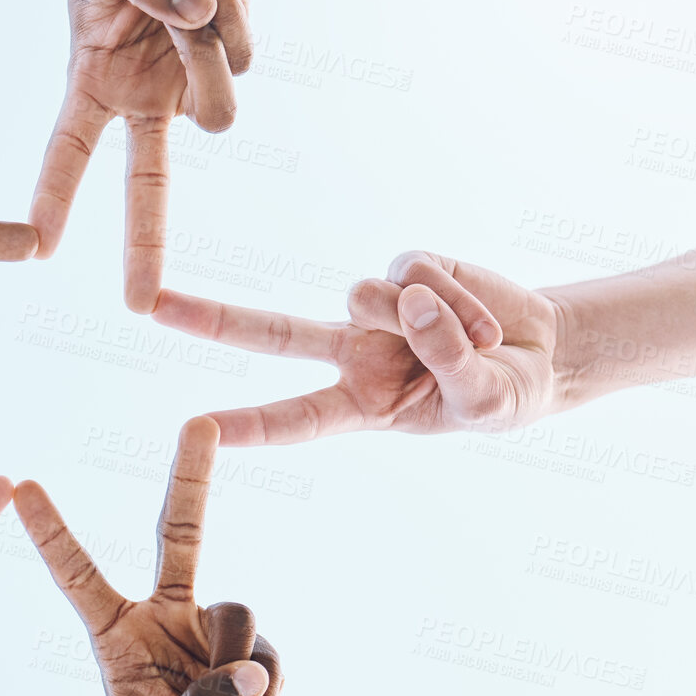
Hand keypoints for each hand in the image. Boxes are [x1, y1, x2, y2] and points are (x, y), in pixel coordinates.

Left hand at [14, 417, 282, 695]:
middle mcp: (164, 617)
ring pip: (237, 616)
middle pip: (181, 533)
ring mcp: (214, 631)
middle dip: (191, 476)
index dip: (52, 533)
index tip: (19, 486)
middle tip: (199, 422)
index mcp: (115, 636)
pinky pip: (268, 661)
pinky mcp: (259, 654)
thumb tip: (252, 669)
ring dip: (236, 683)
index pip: (77, 576)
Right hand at [31, 0, 253, 312]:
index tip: (38, 242)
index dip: (55, 193)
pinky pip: (243, 58)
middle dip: (145, 246)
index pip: (69, 147)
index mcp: (92, 81)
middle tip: (142, 306)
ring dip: (204, 51)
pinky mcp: (232, 60)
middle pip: (145, 186)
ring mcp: (189, 85)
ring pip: (217, 113)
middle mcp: (141, 99)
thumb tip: (197, 15)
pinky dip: (231, 13)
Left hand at [153, 251, 565, 442]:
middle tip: (151, 307)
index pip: (294, 419)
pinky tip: (483, 318)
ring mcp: (376, 307)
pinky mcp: (408, 265)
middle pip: (271, 333)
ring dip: (429, 319)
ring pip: (365, 296)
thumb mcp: (483, 403)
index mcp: (358, 407)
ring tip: (479, 344)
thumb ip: (449, 361)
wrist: (543, 353)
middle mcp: (351, 353)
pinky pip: (413, 270)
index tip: (199, 429)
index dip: (248, 425)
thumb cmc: (501, 394)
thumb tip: (407, 300)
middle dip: (212, 318)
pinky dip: (456, 295)